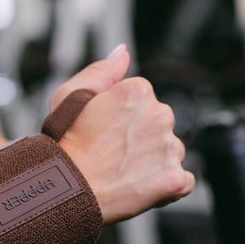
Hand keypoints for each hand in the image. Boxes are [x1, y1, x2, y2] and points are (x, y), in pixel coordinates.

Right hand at [52, 46, 195, 223]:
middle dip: (141, 138)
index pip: (143, 102)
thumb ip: (102, 71)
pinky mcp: (175, 179)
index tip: (105, 132)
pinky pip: (182, 181)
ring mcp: (170, 148)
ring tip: (121, 172)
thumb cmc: (63, 146)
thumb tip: (124, 54)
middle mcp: (161, 114)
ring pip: (170, 152)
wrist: (66, 189)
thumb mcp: (68, 95)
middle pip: (159, 125)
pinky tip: (138, 186)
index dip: (122, 119)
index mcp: (138, 90)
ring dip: (153, 162)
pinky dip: (166, 187)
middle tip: (111, 154)